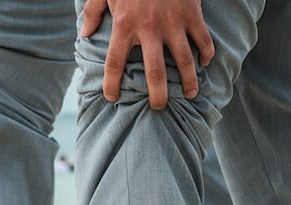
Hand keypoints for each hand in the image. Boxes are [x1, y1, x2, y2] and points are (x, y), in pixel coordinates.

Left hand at [80, 0, 213, 109]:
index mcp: (124, 24)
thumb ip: (93, 11)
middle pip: (154, 73)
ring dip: (188, 81)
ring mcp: (173, 23)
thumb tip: (84, 33)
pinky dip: (206, 53)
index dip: (112, 84)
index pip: (114, 63)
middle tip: (159, 107)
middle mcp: (149, 28)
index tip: (112, 97)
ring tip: (190, 94)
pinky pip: (203, 40)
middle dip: (157, 95)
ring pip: (183, 61)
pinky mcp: (191, 14)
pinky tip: (205, 62)